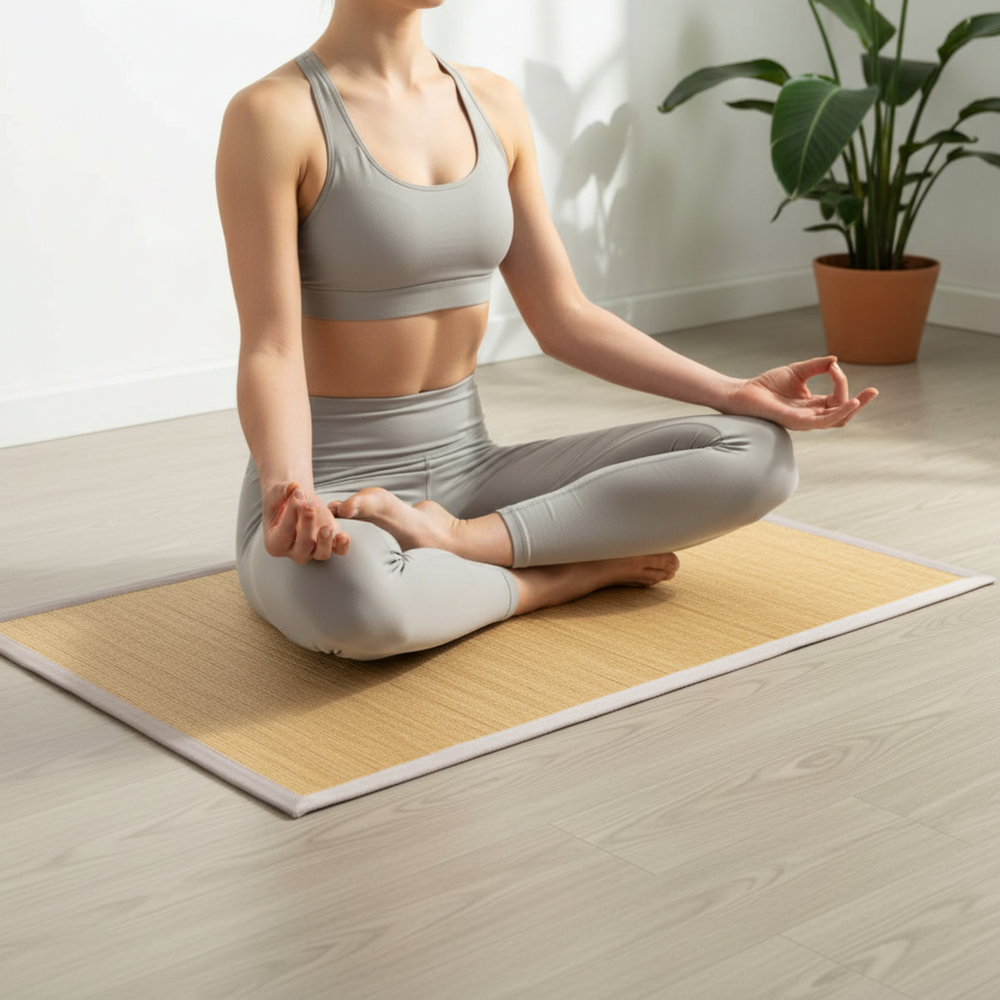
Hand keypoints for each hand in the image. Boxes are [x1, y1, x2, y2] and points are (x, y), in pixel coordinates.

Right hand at [262, 481, 349, 562]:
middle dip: (307, 524)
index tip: (297, 495)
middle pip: (303, 546)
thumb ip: (283, 490)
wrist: (296, 502)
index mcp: (275, 543)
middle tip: (308, 505)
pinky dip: (342, 545)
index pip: (285, 534)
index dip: (291, 515)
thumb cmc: (281, 500)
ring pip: (321, 553)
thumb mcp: (277, 493)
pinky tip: (343, 536)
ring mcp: (313, 550)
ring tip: (327, 527)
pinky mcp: (330, 542)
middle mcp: (294, 551)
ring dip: (325, 541)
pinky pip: (338, 550)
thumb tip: (295, 487)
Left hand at [722, 356, 877, 430]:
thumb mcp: (797, 372)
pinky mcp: (797, 421)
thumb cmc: (767, 385)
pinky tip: (849, 403)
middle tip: (873, 391)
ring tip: (863, 398)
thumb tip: (835, 360)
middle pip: (843, 415)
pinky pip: (822, 421)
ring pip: (836, 420)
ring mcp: (805, 420)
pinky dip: (837, 413)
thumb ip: (817, 366)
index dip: (841, 382)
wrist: (744, 393)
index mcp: (813, 405)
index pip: (838, 399)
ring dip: (852, 409)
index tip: (834, 366)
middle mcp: (812, 415)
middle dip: (860, 403)